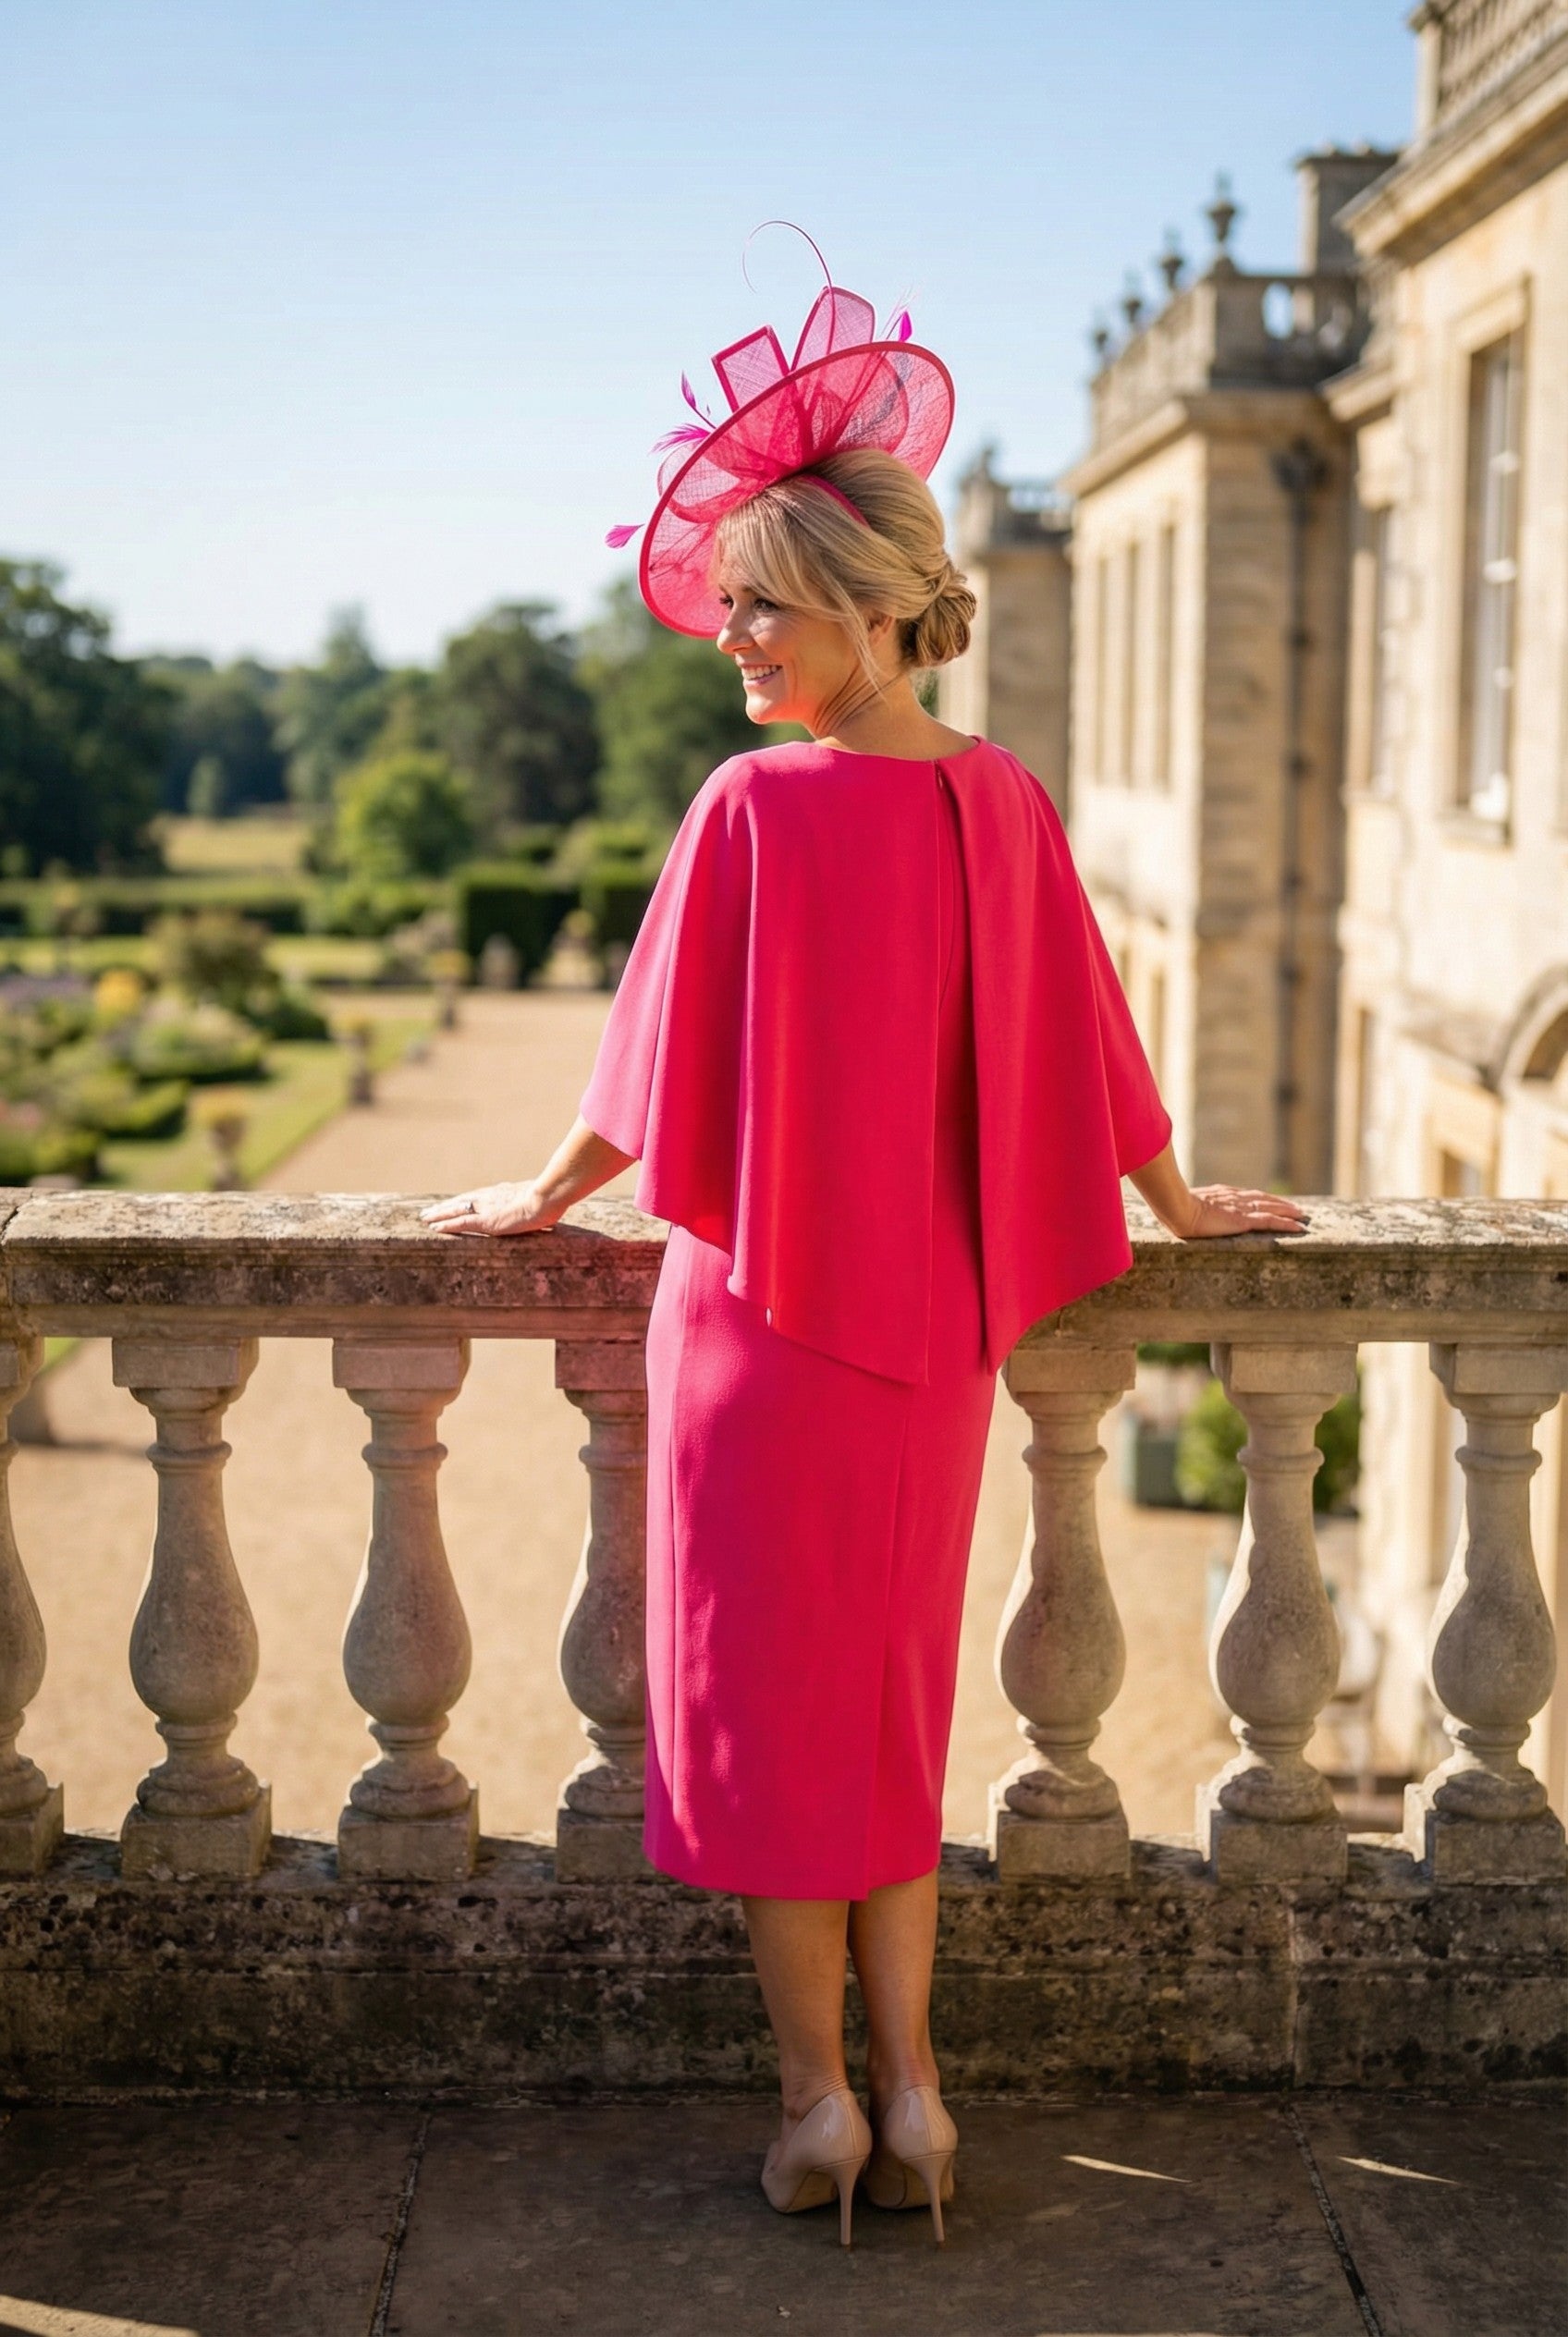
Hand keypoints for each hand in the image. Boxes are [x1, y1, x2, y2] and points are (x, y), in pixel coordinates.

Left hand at [419, 1180, 563, 1236]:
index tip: (451, 1204)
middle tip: (428, 1211)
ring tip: (424, 1218)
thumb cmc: (549, 1198)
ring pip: (455, 1211)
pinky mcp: (486, 1222)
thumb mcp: (539, 1200)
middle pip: (460, 1201)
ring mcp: (486, 1209)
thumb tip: (546, 1211)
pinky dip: (446, 1225)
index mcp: (501, 1193)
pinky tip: (434, 1228)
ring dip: (439, 1215)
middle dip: (444, 1207)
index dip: (462, 1201)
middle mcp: (489, 1198)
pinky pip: (460, 1224)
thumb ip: (535, 1204)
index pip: (476, 1197)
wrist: (547, 1197)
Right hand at [1170, 1185, 1311, 1240]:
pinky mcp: (1244, 1220)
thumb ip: (1192, 1205)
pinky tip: (1298, 1228)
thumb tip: (1180, 1209)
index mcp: (1221, 1194)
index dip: (1261, 1199)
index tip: (1272, 1202)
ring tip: (1302, 1216)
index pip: (1247, 1196)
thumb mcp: (1185, 1205)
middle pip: (1263, 1199)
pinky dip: (1286, 1224)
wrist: (1177, 1208)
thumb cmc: (1174, 1208)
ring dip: (1288, 1212)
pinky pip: (1271, 1222)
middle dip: (1280, 1203)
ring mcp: (1240, 1208)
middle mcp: (1235, 1198)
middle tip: (1296, 1209)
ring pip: (1271, 1209)